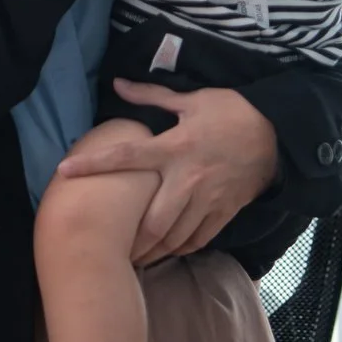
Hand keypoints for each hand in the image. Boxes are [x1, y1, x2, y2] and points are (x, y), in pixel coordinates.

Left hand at [55, 82, 281, 264]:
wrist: (277, 134)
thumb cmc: (231, 112)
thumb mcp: (191, 100)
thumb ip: (151, 96)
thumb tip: (118, 83)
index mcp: (173, 148)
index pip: (125, 156)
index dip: (92, 164)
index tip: (64, 171)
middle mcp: (187, 178)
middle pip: (152, 220)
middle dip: (131, 240)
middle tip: (112, 248)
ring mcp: (207, 199)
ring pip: (174, 236)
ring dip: (153, 250)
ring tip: (135, 258)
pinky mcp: (224, 211)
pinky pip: (198, 238)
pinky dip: (181, 248)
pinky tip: (168, 250)